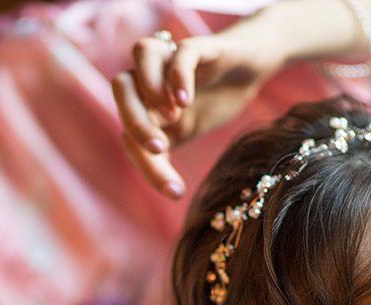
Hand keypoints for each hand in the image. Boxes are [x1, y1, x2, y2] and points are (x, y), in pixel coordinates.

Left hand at [113, 22, 286, 198]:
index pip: (130, 135)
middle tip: (159, 148)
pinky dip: (177, 76)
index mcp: (142, 103)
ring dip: (149, 88)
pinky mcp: (197, 47)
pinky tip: (186, 100)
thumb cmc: (211, 100)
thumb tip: (156, 183)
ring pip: (142, 54)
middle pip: (122, 87)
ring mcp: (172, 58)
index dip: (148, 167)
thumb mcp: (186, 131)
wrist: (248, 68)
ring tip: (173, 116)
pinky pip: (179, 53)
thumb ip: (162, 152)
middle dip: (135, 122)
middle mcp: (150, 76)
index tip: (176, 192)